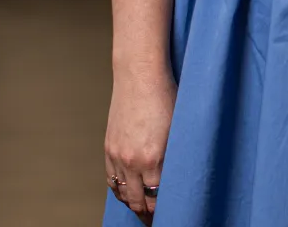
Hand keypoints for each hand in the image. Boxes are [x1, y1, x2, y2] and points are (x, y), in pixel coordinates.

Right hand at [105, 66, 176, 220]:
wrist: (139, 75)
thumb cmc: (166, 97)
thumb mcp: (178, 130)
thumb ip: (174, 158)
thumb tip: (175, 178)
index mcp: (153, 159)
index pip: (158, 198)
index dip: (164, 208)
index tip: (172, 212)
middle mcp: (132, 161)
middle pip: (138, 201)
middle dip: (148, 213)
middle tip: (157, 218)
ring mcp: (117, 155)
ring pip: (122, 193)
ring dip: (132, 203)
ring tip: (143, 208)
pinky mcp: (109, 146)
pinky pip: (111, 179)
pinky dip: (119, 189)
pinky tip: (128, 192)